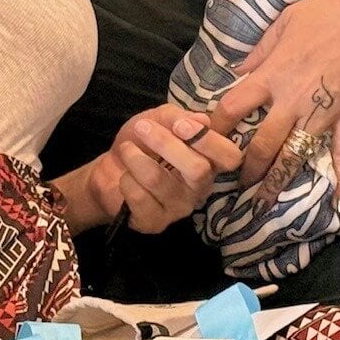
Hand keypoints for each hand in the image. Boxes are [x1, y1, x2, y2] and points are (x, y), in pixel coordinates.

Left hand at [85, 106, 243, 235]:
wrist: (109, 170)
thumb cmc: (141, 143)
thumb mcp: (158, 119)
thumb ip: (178, 117)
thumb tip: (202, 121)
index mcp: (209, 160)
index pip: (230, 157)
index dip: (208, 140)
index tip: (179, 125)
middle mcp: (200, 187)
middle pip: (198, 170)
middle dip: (165, 144)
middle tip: (142, 128)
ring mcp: (179, 207)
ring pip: (159, 180)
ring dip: (135, 158)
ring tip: (126, 150)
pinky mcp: (155, 222)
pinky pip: (139, 196)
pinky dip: (126, 179)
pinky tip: (126, 178)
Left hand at [208, 0, 339, 206]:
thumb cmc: (329, 11)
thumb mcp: (285, 21)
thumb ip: (260, 51)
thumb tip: (237, 73)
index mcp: (273, 73)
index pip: (233, 107)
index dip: (215, 128)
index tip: (204, 141)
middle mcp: (293, 99)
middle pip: (261, 143)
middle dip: (246, 168)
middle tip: (235, 184)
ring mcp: (323, 112)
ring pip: (294, 155)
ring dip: (278, 181)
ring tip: (264, 201)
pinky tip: (339, 200)